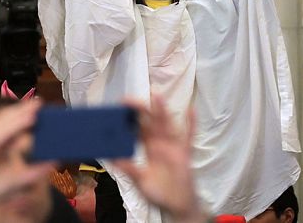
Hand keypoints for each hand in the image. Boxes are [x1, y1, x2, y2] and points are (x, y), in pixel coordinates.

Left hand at [111, 96, 205, 222]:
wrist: (177, 206)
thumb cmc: (158, 192)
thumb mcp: (139, 180)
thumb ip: (128, 168)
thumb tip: (110, 158)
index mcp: (148, 148)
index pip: (136, 129)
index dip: (128, 120)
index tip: (117, 110)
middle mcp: (160, 144)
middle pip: (150, 122)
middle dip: (141, 110)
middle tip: (129, 99)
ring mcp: (173, 147)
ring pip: (167, 125)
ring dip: (162, 111)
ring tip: (156, 96)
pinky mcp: (185, 154)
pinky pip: (189, 137)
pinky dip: (191, 124)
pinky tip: (191, 110)